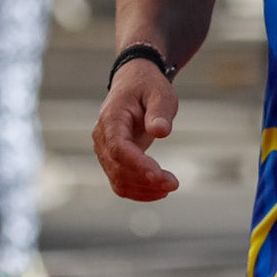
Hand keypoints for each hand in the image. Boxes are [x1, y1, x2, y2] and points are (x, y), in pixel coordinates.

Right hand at [91, 59, 180, 200]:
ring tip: (170, 186)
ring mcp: (105, 151)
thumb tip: (160, 131)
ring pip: (118, 180)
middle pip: (118, 168)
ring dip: (143, 190)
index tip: (160, 176)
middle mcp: (102, 137)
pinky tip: (160, 190)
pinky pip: (121, 183)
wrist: (133, 84)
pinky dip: (139, 191)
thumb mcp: (160, 93)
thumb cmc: (147, 88)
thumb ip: (159, 112)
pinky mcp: (113, 160)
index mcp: (111, 118)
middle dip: (146, 181)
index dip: (138, 165)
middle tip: (174, 183)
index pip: (118, 148)